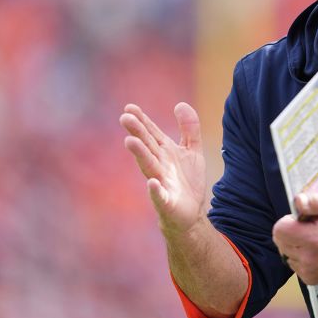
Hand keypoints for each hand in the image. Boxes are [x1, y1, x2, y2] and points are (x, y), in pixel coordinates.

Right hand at [119, 103, 206, 234]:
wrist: (192, 213)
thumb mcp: (192, 150)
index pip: (151, 134)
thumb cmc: (187, 181)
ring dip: (140, 155)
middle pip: (147, 147)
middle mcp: (159, 165)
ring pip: (149, 167)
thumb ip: (189, 128)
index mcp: (164, 152)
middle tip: (125, 118)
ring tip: (130, 141)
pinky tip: (152, 183)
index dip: (142, 120)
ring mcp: (161, 183)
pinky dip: (155, 190)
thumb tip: (180, 104)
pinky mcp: (166, 202)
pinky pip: (159, 196)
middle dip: (137, 133)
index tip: (129, 107)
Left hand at [272, 193, 317, 284]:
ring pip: (285, 254)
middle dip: (290, 233)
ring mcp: (309, 271)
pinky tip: (316, 252)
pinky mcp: (310, 279)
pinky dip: (300, 258)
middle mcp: (309, 258)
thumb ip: (314, 201)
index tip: (301, 221)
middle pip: (280, 242)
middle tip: (309, 230)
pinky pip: (294, 265)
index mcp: (312, 239)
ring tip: (313, 241)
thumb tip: (297, 201)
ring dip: (294, 247)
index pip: (279, 231)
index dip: (287, 222)